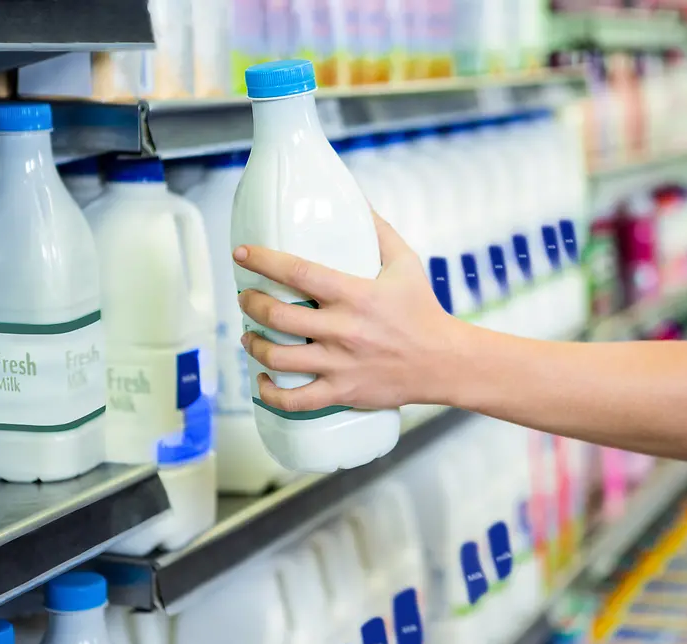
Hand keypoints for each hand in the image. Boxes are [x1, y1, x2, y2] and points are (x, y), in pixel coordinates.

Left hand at [234, 213, 462, 412]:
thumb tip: (358, 200)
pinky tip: (263, 380)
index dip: (263, 261)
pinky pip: (296, 400)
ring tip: (249, 337)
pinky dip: (271, 392)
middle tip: (246, 298)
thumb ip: (379, 231)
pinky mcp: (343, 392)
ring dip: (254, 345)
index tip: (242, 254)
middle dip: (251, 304)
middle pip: (278, 316)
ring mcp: (341, 364)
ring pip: (279, 358)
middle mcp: (344, 330)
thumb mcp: (406, 263)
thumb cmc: (423, 310)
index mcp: (356, 295)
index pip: (298, 272)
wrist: (444, 361)